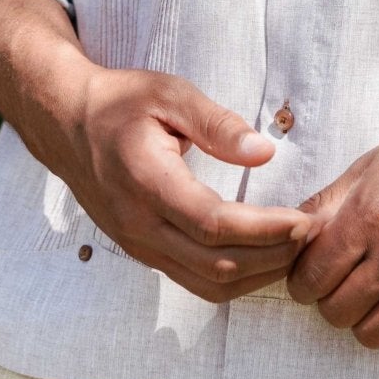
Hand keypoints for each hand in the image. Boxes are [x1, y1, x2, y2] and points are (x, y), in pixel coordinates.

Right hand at [0, 0, 309, 305]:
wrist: (67, 125)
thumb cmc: (121, 103)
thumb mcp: (169, 94)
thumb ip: (216, 123)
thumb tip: (265, 150)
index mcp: (148, 183)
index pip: (215, 224)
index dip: (266, 230)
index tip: (304, 219)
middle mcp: (140, 226)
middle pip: (217, 265)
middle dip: (273, 257)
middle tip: (312, 235)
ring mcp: (139, 246)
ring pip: (207, 284)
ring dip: (257, 276)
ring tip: (294, 248)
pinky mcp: (142, 252)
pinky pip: (194, 281)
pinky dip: (234, 278)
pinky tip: (261, 256)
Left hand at [286, 107, 378, 361]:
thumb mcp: (372, 164)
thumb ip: (328, 202)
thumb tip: (289, 232)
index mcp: (369, 214)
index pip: (310, 278)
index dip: (303, 281)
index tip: (313, 276)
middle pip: (336, 312)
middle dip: (332, 301)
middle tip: (346, 284)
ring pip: (370, 335)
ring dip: (365, 320)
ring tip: (377, 296)